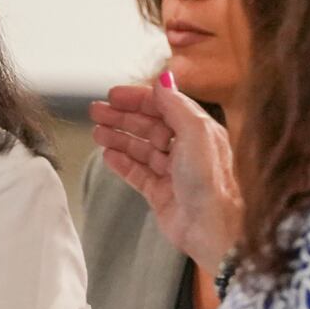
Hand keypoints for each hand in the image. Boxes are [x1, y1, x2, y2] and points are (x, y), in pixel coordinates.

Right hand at [90, 75, 241, 272]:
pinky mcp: (161, 193)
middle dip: (122, 116)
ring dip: (118, 137)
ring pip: (139, 148)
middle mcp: (186, 149)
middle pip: (148, 125)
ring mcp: (172, 172)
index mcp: (198, 130)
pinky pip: (136, 173)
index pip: (163, 106)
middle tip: (97, 111)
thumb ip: (176, 105)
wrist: (212, 228)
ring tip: (97, 131)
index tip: (114, 94)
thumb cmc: (211, 183)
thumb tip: (163, 80)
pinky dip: (121, 162)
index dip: (137, 98)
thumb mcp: (195, 132)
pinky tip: (107, 154)